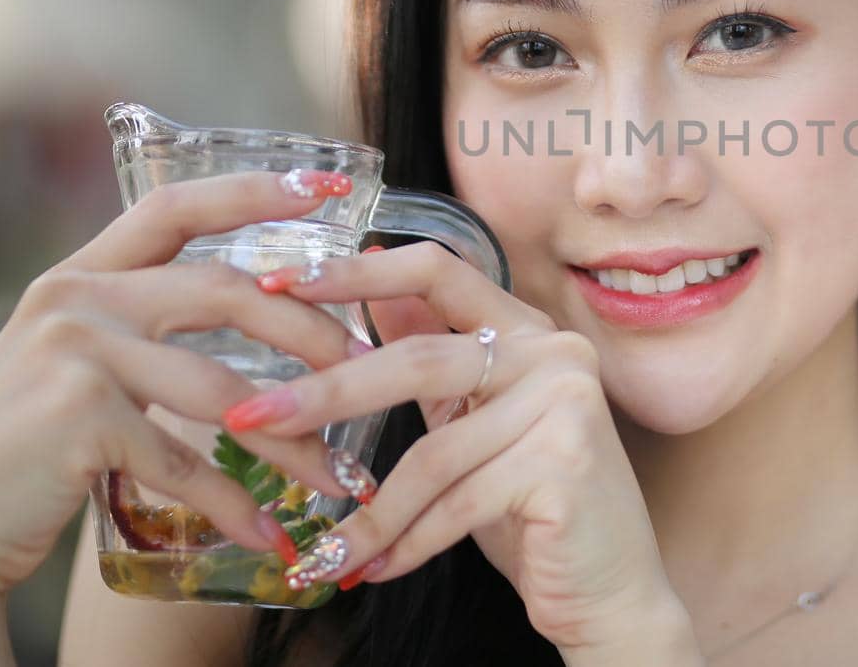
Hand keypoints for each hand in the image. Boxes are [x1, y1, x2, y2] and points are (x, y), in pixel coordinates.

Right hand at [0, 170, 376, 601]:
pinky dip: (233, 503)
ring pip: (222, 389)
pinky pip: (185, 459)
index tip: (331, 186)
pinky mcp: (80, 417)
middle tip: (365, 366)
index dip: (256, 191)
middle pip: (226, 292)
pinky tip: (268, 531)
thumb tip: (259, 305)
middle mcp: (76, 297)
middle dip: (308, 331)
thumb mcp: (78, 360)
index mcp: (82, 274)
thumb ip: (143, 322)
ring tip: (339, 477)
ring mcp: (75, 353)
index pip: (178, 206)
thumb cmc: (27, 447)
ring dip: (291, 439)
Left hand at [227, 242, 701, 658]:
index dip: (357, 271)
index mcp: (529, 329)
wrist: (609, 591)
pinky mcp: (565, 461)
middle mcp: (556, 351)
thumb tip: (368, 289)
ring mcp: (567, 403)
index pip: (438, 267)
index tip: (280, 281)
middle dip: (327, 392)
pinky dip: (405, 543)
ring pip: (433, 452)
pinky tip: (375, 569)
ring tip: (323, 550)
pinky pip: (456, 503)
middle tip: (249, 417)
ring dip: (368, 513)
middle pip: (420, 357)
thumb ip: (431, 356)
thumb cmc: (533, 509)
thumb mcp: (472, 423)